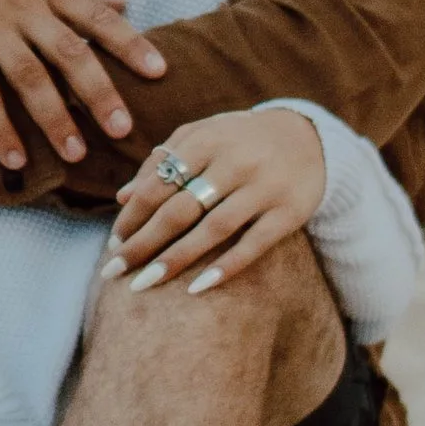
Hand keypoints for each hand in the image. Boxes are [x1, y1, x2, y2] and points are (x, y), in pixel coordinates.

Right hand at [0, 0, 164, 173]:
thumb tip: (123, 4)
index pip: (95, 14)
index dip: (129, 43)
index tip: (160, 72)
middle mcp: (20, 2)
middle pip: (69, 51)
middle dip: (100, 92)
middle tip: (125, 128)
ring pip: (29, 78)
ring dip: (55, 119)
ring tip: (76, 153)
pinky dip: (0, 129)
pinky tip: (15, 159)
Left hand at [103, 108, 324, 293]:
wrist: (311, 138)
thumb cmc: (240, 141)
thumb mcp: (202, 137)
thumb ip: (162, 161)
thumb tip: (122, 198)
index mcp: (207, 140)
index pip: (160, 183)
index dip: (134, 216)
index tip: (113, 244)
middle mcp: (235, 161)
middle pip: (180, 208)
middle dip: (143, 242)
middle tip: (114, 272)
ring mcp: (264, 187)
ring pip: (214, 229)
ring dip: (175, 259)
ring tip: (144, 284)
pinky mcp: (289, 212)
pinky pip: (254, 244)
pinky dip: (226, 267)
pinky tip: (197, 288)